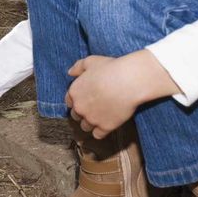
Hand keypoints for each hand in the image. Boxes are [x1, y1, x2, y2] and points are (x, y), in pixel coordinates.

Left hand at [65, 50, 180, 138]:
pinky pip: (97, 135)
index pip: (69, 102)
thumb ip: (78, 67)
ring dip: (91, 123)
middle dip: (83, 112)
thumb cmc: (110, 69)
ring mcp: (91, 119)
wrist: (128, 81)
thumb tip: (70, 73)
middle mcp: (79, 107)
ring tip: (101, 117)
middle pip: (76, 115)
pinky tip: (106, 125)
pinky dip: (100, 132)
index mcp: (74, 92)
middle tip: (94, 108)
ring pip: (85, 127)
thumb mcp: (91, 61)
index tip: (86, 99)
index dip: (78, 100)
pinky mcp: (104, 127)